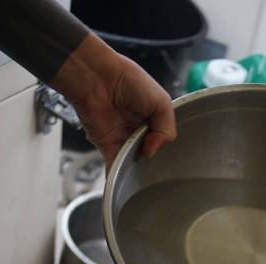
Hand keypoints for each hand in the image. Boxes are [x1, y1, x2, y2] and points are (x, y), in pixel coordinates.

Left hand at [49, 34, 175, 164]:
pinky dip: (118, 177)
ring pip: (134, 165)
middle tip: (155, 167)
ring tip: (142, 175)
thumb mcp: (161, 101)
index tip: (168, 154)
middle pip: (150, 156)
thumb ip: (166, 129)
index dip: (167, 149)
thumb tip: (152, 152)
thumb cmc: (128, 80)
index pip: (165, 141)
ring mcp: (123, 140)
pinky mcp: (107, 147)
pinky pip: (115, 167)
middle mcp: (140, 132)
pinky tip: (124, 184)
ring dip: (137, 172)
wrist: (97, 78)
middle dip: (153, 164)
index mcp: (154, 120)